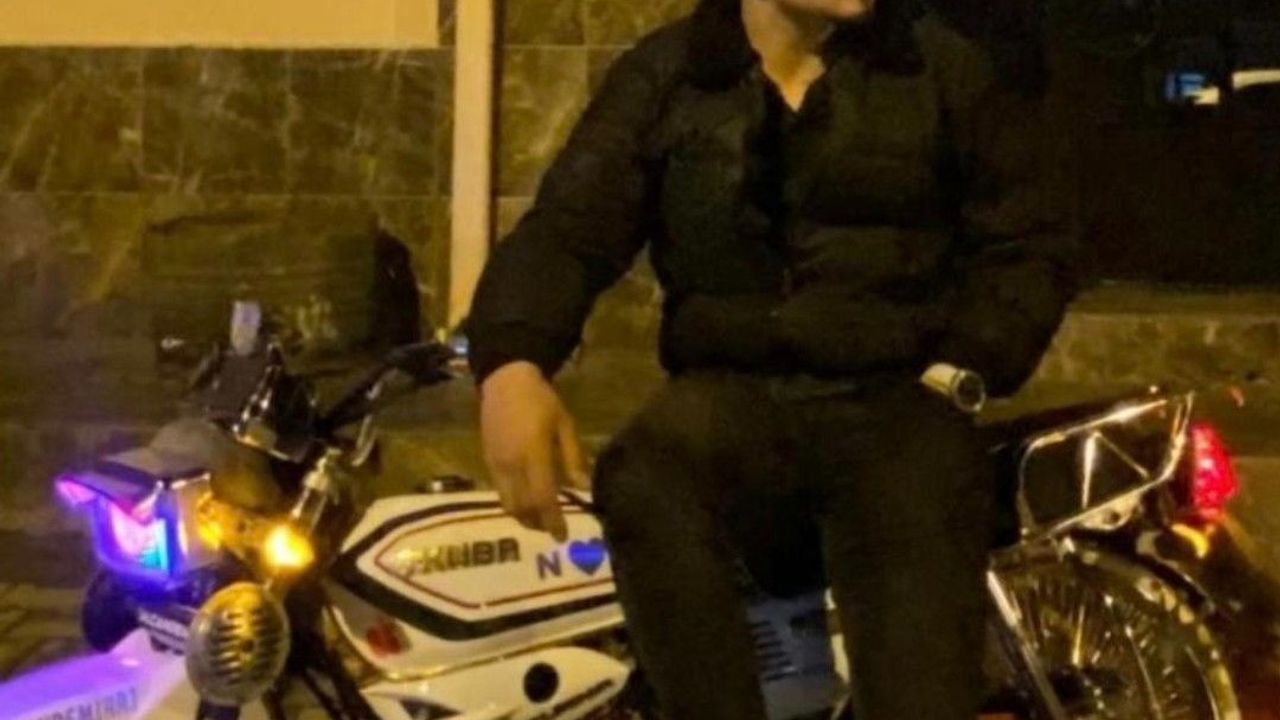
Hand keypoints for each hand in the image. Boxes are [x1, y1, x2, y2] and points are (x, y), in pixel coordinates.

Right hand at [479, 362, 588, 540]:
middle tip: (553, 527)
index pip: (543, 498)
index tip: (563, 535)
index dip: (553, 520)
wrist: (505, 381)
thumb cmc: (541, 401)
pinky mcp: (487, 461)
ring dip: (524, 516)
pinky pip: (499, 492)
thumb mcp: (565, 425)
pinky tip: (526, 498)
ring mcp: (496, 464)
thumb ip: (573, 458)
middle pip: (522, 508)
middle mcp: (511, 465)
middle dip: (538, 523)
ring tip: (540, 517)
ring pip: (507, 503)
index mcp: (533, 455)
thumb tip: (583, 488)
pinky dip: (513, 502)